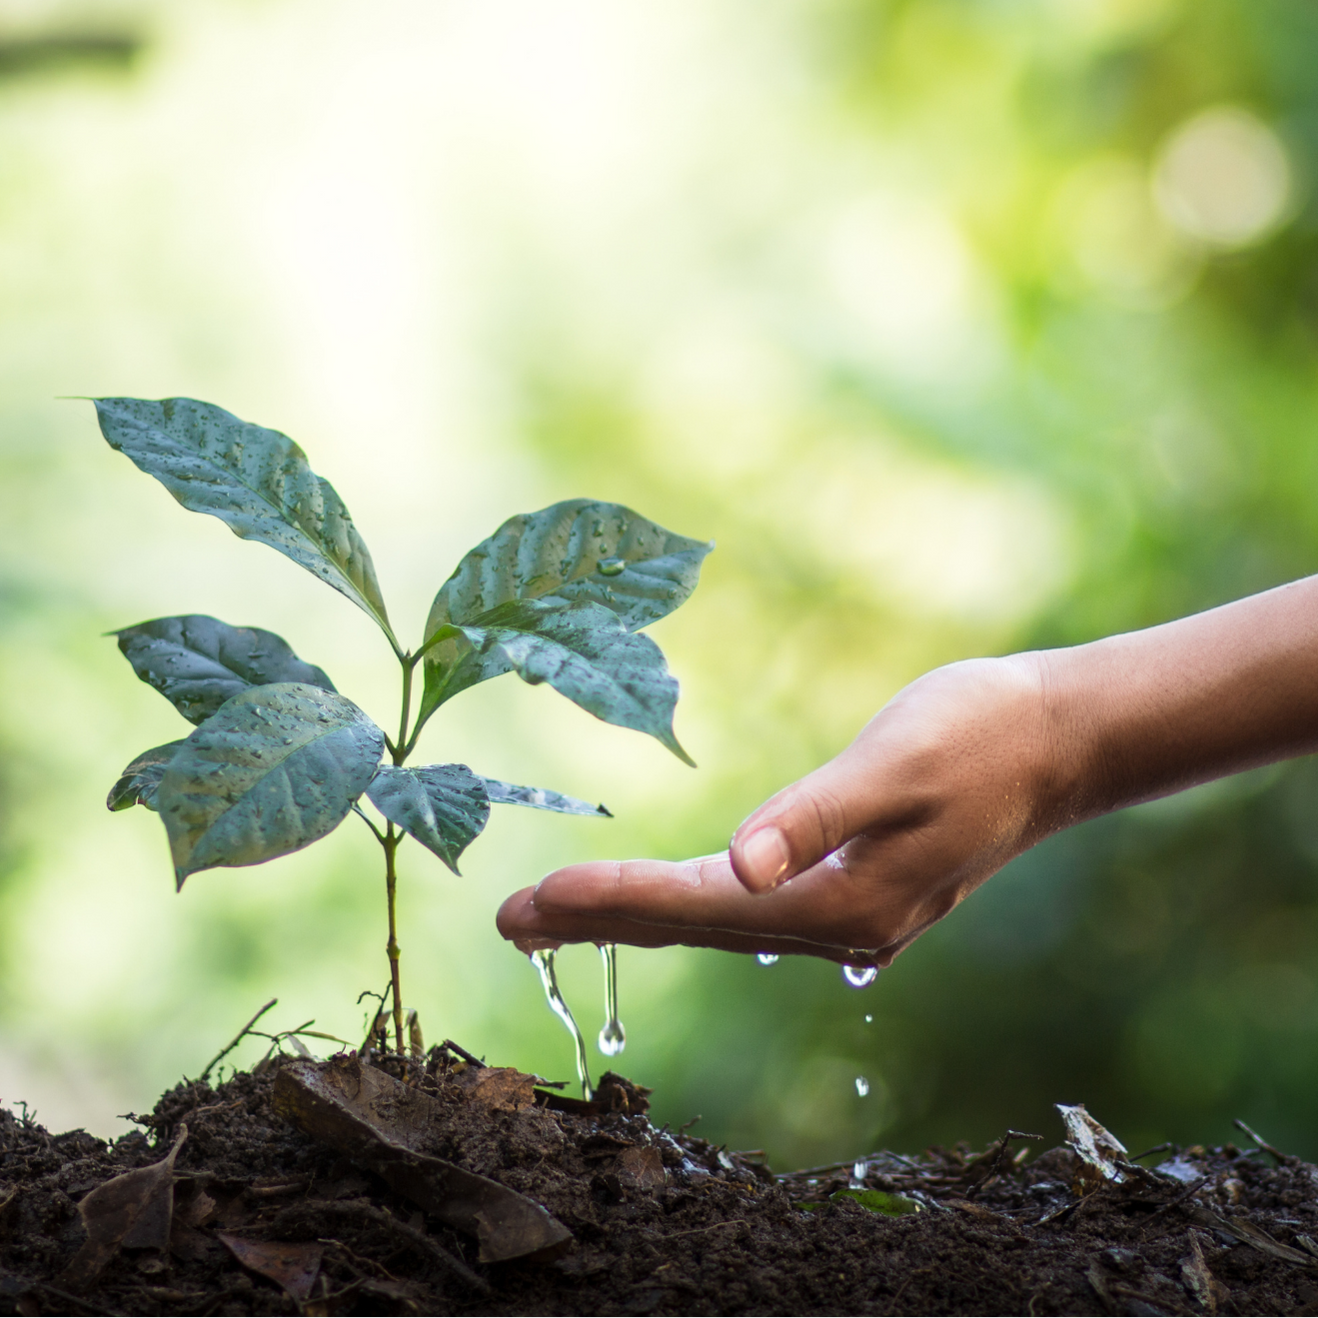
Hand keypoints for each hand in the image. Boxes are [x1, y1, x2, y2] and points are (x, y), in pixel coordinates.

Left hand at [497, 653, 1063, 964]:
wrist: (1060, 742)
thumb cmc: (981, 735)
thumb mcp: (896, 763)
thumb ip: (815, 816)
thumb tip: (740, 866)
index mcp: (841, 903)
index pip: (697, 905)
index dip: (610, 897)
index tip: (530, 898)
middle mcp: (840, 931)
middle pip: (693, 928)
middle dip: (598, 921)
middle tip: (508, 923)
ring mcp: (850, 921)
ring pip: (715, 924)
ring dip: (633, 917)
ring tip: (557, 917)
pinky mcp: (855, 895)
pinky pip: (746, 912)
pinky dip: (685, 905)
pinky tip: (662, 902)